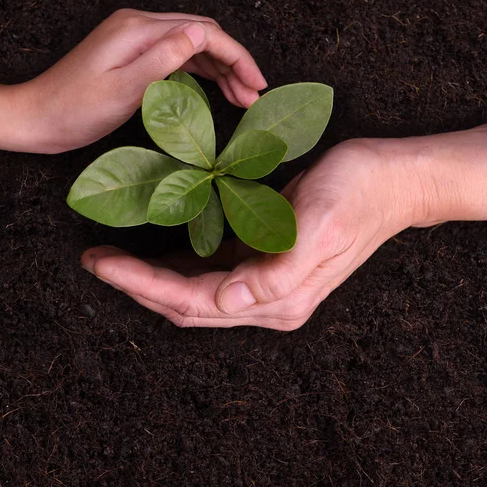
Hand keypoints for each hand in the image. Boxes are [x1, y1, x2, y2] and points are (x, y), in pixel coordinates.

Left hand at [21, 9, 266, 152]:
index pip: (203, 33)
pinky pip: (176, 58)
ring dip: (221, 69)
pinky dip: (201, 73)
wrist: (39, 118)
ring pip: (193, 47)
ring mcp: (136, 41)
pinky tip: (215, 90)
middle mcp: (139, 27)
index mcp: (138, 30)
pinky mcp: (133, 57)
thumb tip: (201, 34)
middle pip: (202, 36)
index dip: (237, 56)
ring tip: (242, 98)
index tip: (257, 84)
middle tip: (254, 95)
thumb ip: (163, 59)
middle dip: (234, 63)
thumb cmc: (75, 110)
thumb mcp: (123, 89)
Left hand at [80, 125, 486, 329]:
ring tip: (112, 259)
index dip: (144, 284)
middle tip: (95, 262)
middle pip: (185, 305)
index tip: (103, 264)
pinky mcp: (265, 265)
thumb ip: (275, 274)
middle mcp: (267, 302)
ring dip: (150, 279)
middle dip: (137, 285)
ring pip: (192, 294)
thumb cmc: (357, 195)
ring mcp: (265, 287)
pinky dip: (177, 268)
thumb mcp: (320, 228)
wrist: (390, 182)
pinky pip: (209, 276)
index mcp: (278, 298)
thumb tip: (229, 301)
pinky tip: (156, 255)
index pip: (194, 301)